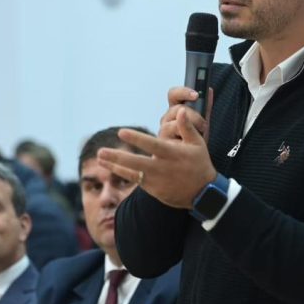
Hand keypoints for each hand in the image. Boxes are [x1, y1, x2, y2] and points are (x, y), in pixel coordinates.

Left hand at [98, 113, 217, 208]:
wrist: (203, 193)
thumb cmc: (199, 164)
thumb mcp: (198, 144)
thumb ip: (187, 127)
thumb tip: (181, 111)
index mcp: (172, 154)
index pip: (151, 145)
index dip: (136, 138)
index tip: (121, 132)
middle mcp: (162, 167)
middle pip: (136, 162)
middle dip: (117, 157)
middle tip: (100, 152)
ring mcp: (156, 180)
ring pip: (131, 173)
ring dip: (114, 166)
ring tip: (100, 159)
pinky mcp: (153, 189)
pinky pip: (135, 180)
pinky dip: (122, 173)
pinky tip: (111, 167)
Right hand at [159, 87, 212, 141]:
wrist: (191, 162)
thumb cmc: (195, 140)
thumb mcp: (202, 123)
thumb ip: (205, 107)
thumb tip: (209, 89)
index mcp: (175, 110)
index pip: (174, 94)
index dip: (183, 92)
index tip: (196, 95)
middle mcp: (166, 119)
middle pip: (175, 109)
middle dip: (193, 116)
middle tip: (203, 125)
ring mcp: (162, 132)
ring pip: (172, 125)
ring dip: (187, 130)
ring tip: (196, 138)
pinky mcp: (161, 145)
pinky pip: (171, 141)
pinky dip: (181, 142)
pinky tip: (187, 145)